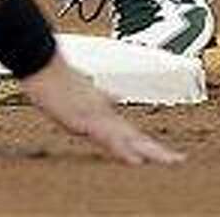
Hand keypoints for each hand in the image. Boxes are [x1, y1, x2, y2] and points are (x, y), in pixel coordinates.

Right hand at [22, 53, 184, 165]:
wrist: (39, 57)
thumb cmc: (54, 73)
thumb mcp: (78, 89)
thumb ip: (99, 94)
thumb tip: (114, 95)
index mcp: (101, 109)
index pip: (129, 130)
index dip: (147, 142)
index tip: (167, 153)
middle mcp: (102, 112)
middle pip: (134, 135)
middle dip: (156, 150)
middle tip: (180, 160)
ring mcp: (94, 115)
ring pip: (126, 138)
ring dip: (147, 150)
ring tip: (169, 161)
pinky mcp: (82, 118)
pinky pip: (106, 138)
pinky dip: (121, 150)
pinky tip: (135, 160)